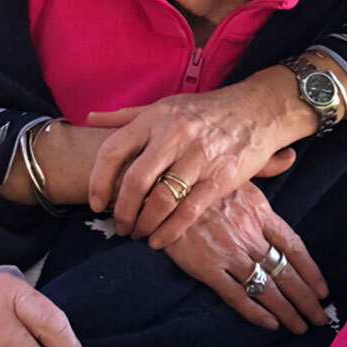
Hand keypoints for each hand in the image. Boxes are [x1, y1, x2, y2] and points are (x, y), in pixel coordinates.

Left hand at [86, 84, 296, 247]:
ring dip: (144, 224)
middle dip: (122, 210)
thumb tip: (90, 119)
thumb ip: (125, 115)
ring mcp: (198, 158)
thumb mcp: (163, 105)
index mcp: (154, 118)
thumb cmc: (203, 110)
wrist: (256, 110)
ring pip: (161, 199)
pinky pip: (190, 211)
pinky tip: (159, 241)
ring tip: (137, 234)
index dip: (98, 180)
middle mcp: (174, 136)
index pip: (113, 150)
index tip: (96, 202)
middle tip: (118, 226)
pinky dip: (171, 231)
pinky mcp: (221, 178)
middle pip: (136, 180)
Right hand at [162, 183, 329, 332]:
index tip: (324, 289)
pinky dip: (254, 312)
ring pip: (266, 287)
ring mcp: (227, 252)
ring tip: (301, 327)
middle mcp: (248, 234)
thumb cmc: (193, 178)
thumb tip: (290, 157)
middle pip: (285, 272)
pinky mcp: (204, 267)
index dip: (311, 270)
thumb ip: (264, 167)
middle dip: (306, 299)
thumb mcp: (233, 168)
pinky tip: (270, 324)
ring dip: (288, 311)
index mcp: (258, 211)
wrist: (156, 187)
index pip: (292, 246)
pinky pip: (235, 295)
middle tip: (319, 318)